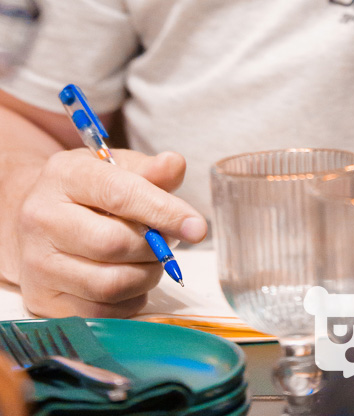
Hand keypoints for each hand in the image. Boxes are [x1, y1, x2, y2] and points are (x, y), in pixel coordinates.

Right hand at [13, 148, 206, 317]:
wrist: (32, 220)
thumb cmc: (85, 191)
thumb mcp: (114, 167)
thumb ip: (148, 169)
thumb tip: (175, 166)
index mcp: (64, 176)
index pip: (119, 194)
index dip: (163, 211)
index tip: (197, 227)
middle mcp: (42, 219)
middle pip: (113, 244)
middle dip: (154, 248)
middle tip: (167, 242)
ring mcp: (37, 264)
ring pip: (109, 284)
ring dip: (146, 276)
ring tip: (151, 260)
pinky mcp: (41, 300)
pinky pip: (100, 312)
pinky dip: (130, 300)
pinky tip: (132, 279)